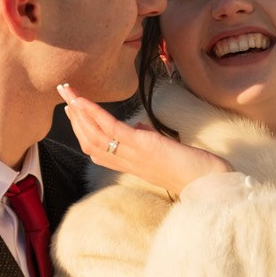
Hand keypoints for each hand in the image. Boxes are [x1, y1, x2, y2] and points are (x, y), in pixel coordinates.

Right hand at [59, 85, 221, 198]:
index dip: (81, 131)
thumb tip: (138, 126)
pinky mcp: (143, 146)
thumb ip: (147, 140)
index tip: (73, 111)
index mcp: (130, 165)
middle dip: (74, 117)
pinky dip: (94, 114)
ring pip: (95, 135)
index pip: (97, 150)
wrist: (211, 183)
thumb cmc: (194, 169)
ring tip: (67, 93)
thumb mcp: (164, 153)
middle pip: (90, 142)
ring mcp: (133, 155)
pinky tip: (83, 101)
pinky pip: (112, 130)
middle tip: (63, 95)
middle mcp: (127, 162)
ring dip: (78, 112)